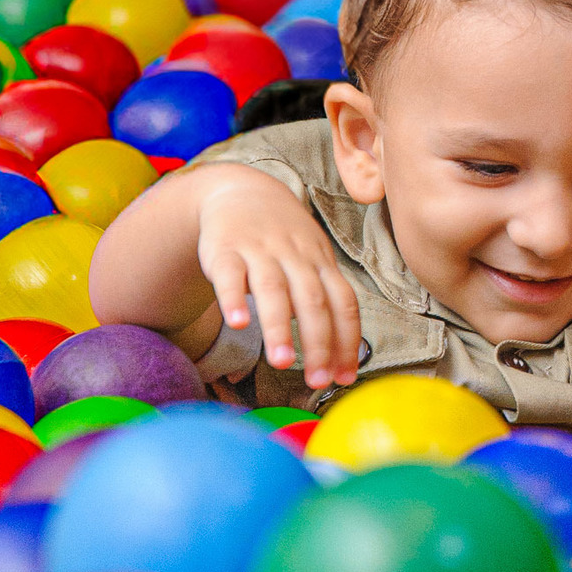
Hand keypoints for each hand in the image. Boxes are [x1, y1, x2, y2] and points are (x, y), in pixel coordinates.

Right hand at [196, 167, 361, 388]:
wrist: (240, 190)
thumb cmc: (284, 240)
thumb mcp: (312, 260)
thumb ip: (325, 301)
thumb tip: (340, 360)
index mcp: (321, 263)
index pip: (343, 304)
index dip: (347, 342)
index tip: (345, 378)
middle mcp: (295, 256)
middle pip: (313, 301)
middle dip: (318, 343)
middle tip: (317, 381)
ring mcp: (260, 251)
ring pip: (274, 289)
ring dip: (280, 328)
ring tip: (281, 363)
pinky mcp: (224, 249)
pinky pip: (230, 275)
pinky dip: (233, 299)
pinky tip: (238, 324)